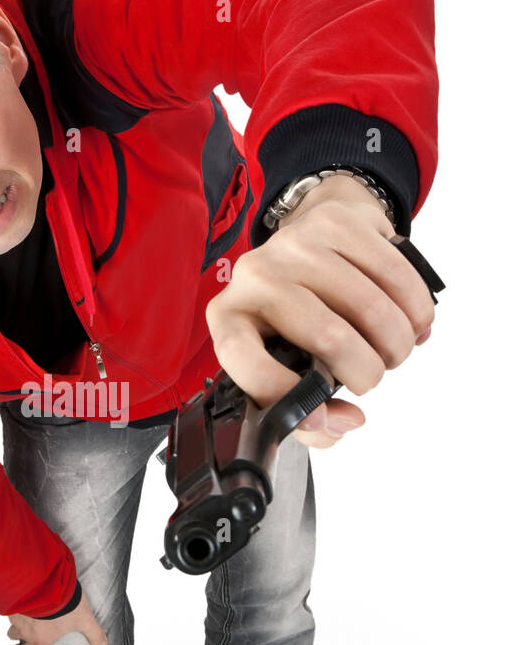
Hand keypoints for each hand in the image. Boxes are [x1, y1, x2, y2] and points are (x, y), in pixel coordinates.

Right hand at [7, 592, 108, 644]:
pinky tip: (21, 592)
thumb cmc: (65, 605)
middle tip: (26, 625)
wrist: (48, 583)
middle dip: (17, 631)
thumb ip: (93, 632)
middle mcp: (23, 628)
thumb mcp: (83, 619)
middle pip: (12, 635)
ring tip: (25, 606)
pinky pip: (8, 601)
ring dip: (16, 614)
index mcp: (38, 638)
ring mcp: (15, 612)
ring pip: (10, 617)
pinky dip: (13, 599)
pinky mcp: (11, 597)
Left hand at [205, 174, 434, 447]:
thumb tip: (344, 422)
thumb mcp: (285, 365)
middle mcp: (254, 276)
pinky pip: (394, 274)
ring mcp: (295, 244)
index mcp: (230, 317)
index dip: (280, 392)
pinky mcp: (337, 223)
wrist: (311, 245)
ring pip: (369, 307)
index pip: (241, 354)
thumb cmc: (296, 318)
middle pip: (327, 335)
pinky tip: (411, 320)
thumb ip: (307, 412)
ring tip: (394, 351)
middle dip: (367, 372)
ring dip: (397, 344)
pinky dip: (415, 310)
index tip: (320, 416)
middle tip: (373, 377)